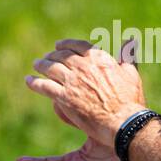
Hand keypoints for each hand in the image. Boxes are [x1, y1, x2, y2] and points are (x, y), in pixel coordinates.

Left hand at [25, 39, 146, 147]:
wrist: (122, 120)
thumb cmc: (130, 100)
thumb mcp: (131, 73)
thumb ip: (127, 56)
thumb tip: (130, 40)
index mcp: (99, 58)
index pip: (77, 46)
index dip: (65, 44)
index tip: (58, 46)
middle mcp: (83, 66)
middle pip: (61, 56)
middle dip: (51, 55)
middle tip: (45, 58)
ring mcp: (71, 81)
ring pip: (50, 68)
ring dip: (41, 65)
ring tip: (36, 65)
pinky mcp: (63, 97)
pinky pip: (43, 86)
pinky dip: (34, 82)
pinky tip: (28, 80)